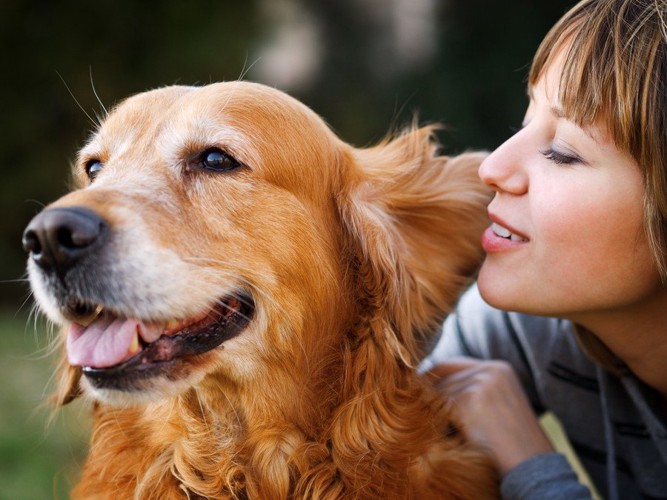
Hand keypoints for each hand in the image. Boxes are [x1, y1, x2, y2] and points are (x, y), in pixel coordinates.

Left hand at [428, 357, 553, 474]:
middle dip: (430, 395)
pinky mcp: (471, 399)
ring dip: (432, 409)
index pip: (452, 364)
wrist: (530, 465)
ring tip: (434, 427)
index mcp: (499, 368)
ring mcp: (482, 382)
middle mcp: (491, 370)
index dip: (433, 378)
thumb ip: (473, 389)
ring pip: (439, 391)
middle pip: (443, 376)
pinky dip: (436, 420)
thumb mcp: (497, 405)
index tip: (417, 392)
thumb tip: (429, 386)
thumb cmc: (511, 443)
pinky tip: (439, 433)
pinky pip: (440, 406)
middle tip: (418, 410)